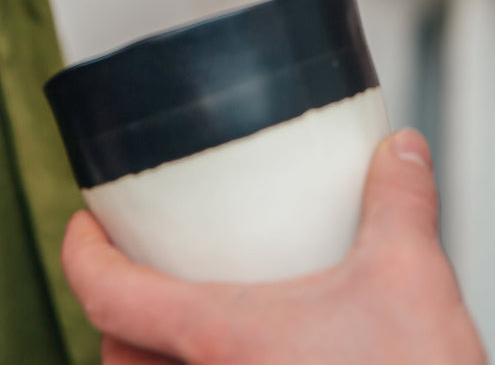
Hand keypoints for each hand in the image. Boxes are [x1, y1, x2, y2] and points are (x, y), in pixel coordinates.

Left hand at [62, 130, 484, 364]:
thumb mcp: (411, 278)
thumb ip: (399, 202)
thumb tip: (398, 152)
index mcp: (217, 339)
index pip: (108, 295)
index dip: (83, 254)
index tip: (87, 226)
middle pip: (114, 354)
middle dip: (118, 312)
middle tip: (141, 270)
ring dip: (151, 359)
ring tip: (187, 326)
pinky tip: (242, 364)